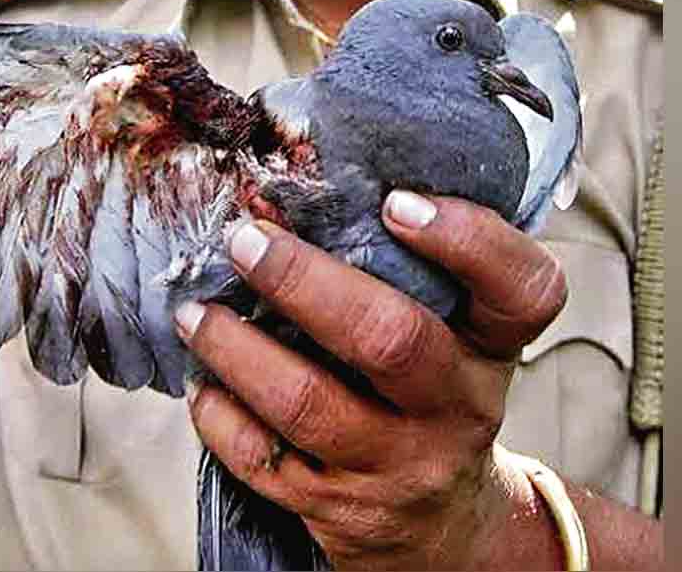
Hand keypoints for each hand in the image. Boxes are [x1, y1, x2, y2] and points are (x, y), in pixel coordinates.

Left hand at [176, 191, 568, 569]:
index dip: (466, 241)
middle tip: (244, 240)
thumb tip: (301, 188)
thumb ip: (415, 275)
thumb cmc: (433, 400)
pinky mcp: (336, 508)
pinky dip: (220, 416)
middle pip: (390, 340)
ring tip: (194, 311)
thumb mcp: (457, 340)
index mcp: (492, 349)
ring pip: (307, 404)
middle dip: (304, 281)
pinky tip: (201, 384)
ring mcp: (395, 465)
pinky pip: (263, 460)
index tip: (396, 202)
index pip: (521, 291)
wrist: (443, 527)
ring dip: (236, 348)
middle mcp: (454, 409)